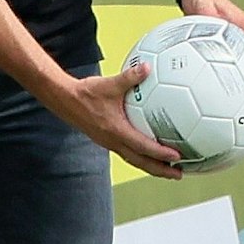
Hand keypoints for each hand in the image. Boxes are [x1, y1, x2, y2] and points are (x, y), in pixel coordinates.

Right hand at [63, 64, 183, 179]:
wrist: (65, 100)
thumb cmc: (86, 94)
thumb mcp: (110, 84)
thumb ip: (130, 77)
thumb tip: (147, 68)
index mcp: (116, 131)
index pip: (143, 147)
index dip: (161, 153)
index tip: (177, 157)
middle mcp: (113, 141)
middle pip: (141, 162)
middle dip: (160, 170)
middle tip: (178, 175)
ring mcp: (110, 143)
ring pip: (135, 160)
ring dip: (152, 167)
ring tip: (168, 171)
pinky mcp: (107, 141)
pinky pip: (128, 153)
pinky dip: (141, 158)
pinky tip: (149, 153)